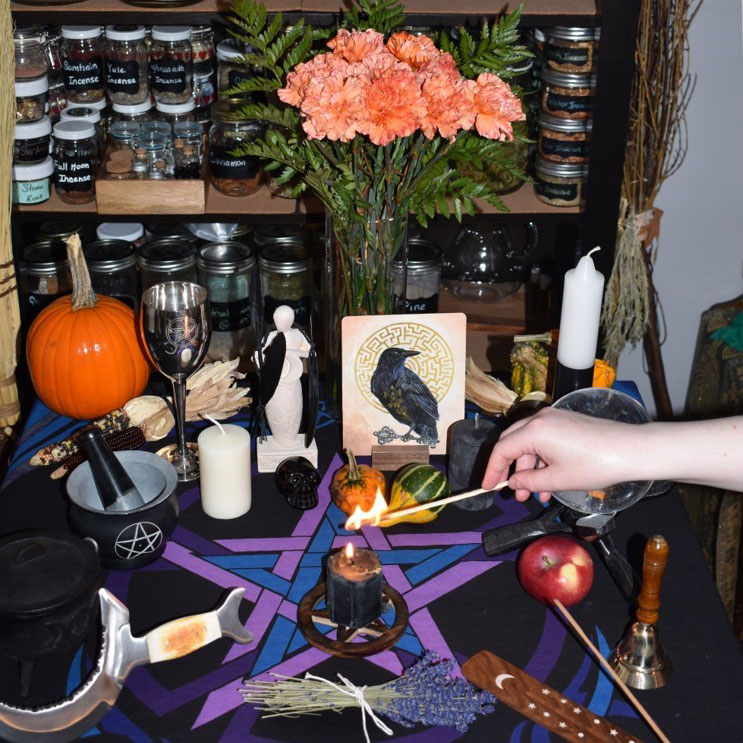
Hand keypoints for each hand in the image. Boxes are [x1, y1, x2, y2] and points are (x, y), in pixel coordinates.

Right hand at [482, 407, 635, 501]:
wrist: (631, 450)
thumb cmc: (595, 465)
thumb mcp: (557, 479)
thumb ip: (529, 481)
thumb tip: (513, 482)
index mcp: (534, 431)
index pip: (502, 449)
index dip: (492, 470)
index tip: (488, 487)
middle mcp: (540, 419)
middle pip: (511, 442)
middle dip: (508, 468)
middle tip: (508, 490)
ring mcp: (554, 418)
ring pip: (528, 443)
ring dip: (527, 468)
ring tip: (533, 495)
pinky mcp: (565, 422)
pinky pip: (543, 440)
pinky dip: (540, 460)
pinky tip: (547, 482)